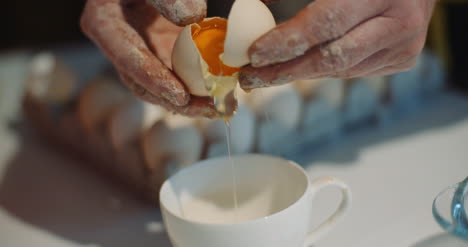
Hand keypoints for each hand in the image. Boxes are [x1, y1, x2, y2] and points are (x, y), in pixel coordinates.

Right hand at [81, 0, 218, 117]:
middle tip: (211, 109)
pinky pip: (176, 75)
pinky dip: (198, 85)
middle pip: (144, 84)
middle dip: (178, 101)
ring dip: (192, 101)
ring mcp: (139, 52)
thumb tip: (194, 18)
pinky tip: (223, 92)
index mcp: (103, 24)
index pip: (127, 59)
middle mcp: (117, 46)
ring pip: (161, 86)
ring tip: (223, 106)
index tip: (181, 97)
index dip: (154, 80)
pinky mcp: (158, 53)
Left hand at [239, 0, 436, 88]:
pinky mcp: (403, 59)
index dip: (287, 42)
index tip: (254, 54)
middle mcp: (399, 22)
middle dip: (285, 71)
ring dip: (300, 73)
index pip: (325, 23)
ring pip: (340, 70)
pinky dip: (324, 69)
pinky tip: (302, 65)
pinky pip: (352, 71)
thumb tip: (254, 5)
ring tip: (267, 74)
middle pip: (332, 58)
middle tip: (251, 78)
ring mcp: (405, 45)